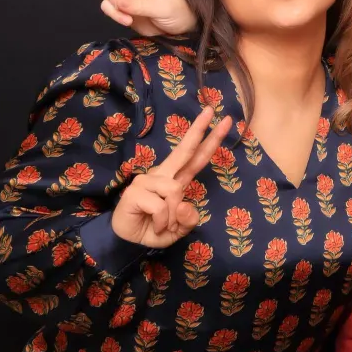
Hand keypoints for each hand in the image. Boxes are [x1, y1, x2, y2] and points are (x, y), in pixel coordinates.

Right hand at [111, 108, 231, 246]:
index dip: (211, 140)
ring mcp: (147, 180)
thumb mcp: (180, 228)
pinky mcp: (135, 191)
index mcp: (177, 179)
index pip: (196, 157)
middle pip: (184, 150)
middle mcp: (163, 175)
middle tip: (211, 109)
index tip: (224, 120)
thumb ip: (189, 218)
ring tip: (162, 224)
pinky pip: (161, 206)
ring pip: (175, 190)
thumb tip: (182, 204)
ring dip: (172, 216)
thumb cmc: (155, 229)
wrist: (128, 243)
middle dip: (199, 130)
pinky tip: (153, 224)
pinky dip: (162, 221)